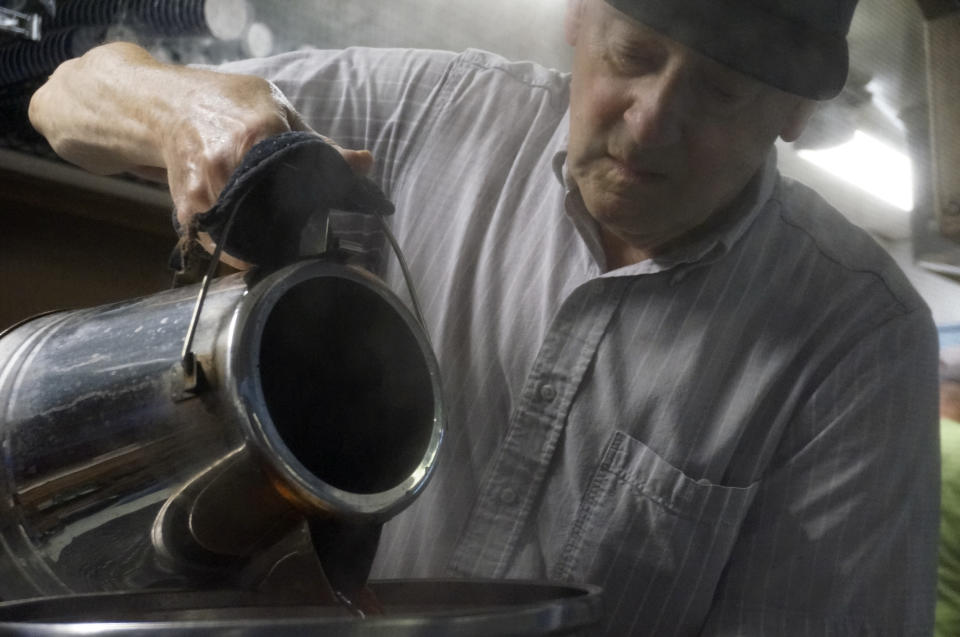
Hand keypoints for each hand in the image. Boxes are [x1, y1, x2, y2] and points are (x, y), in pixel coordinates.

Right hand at [30, 42, 373, 265]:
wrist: (163, 106)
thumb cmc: (227, 103)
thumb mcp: (277, 110)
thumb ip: (319, 144)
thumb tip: (365, 165)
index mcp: (258, 136)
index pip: (301, 187)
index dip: (319, 215)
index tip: (331, 233)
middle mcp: (230, 165)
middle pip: (276, 220)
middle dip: (296, 240)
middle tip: (313, 251)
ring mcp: (206, 191)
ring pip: (250, 239)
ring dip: (270, 252)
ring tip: (288, 257)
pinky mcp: (189, 210)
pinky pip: (224, 246)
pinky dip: (242, 255)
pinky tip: (258, 256)